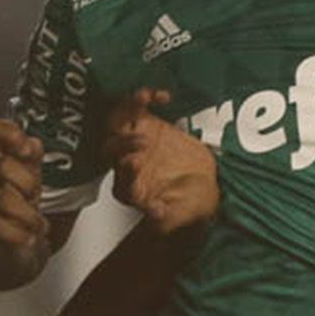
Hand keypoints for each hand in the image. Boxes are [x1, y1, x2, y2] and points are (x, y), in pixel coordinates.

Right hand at [0, 118, 48, 261]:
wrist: (1, 257)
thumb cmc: (14, 217)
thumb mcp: (32, 188)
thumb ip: (33, 162)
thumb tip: (32, 143)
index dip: (10, 134)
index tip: (27, 151)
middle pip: (2, 164)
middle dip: (27, 183)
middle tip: (37, 200)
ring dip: (25, 214)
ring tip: (39, 228)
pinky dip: (10, 231)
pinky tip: (24, 238)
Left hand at [104, 88, 218, 233]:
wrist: (203, 185)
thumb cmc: (189, 204)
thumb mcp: (180, 216)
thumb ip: (166, 218)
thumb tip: (155, 212)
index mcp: (129, 189)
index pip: (119, 179)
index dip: (125, 171)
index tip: (138, 163)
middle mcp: (125, 163)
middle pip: (112, 148)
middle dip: (124, 142)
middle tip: (146, 142)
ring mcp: (133, 141)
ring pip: (119, 122)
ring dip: (127, 108)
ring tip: (144, 98)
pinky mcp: (146, 125)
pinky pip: (137, 106)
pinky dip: (146, 98)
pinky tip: (163, 97)